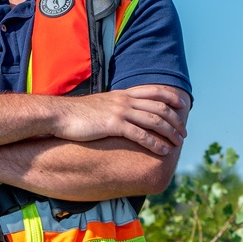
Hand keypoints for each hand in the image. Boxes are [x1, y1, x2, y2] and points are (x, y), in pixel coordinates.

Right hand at [49, 84, 188, 155]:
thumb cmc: (76, 114)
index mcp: (122, 94)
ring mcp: (120, 111)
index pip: (154, 90)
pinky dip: (154, 143)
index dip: (172, 97)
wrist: (59, 115)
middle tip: (183, 133)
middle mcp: (124, 100)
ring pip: (154, 120)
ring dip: (169, 132)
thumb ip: (114, 107)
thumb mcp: (99, 105)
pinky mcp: (114, 125)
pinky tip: (162, 151)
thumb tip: (121, 115)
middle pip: (159, 106)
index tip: (183, 105)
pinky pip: (141, 134)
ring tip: (178, 143)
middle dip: (175, 120)